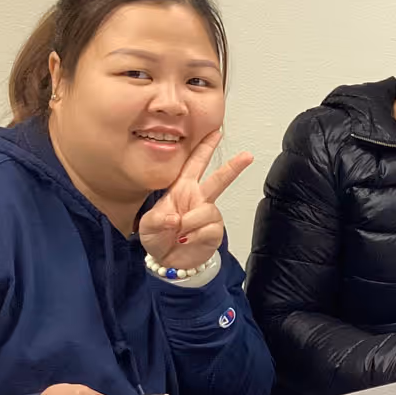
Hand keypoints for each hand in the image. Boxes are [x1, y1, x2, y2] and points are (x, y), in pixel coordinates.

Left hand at [138, 131, 252, 269]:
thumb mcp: (147, 227)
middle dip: (233, 167)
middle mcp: (198, 199)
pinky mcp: (214, 231)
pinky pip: (208, 229)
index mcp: (181, 189)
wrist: (168, 262)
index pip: (194, 164)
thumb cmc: (157, 238)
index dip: (204, 148)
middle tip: (247, 155)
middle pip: (218, 179)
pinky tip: (187, 241)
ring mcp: (208, 215)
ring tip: (179, 235)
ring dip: (189, 224)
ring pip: (206, 211)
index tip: (215, 132)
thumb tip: (176, 218)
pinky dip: (194, 237)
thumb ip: (157, 220)